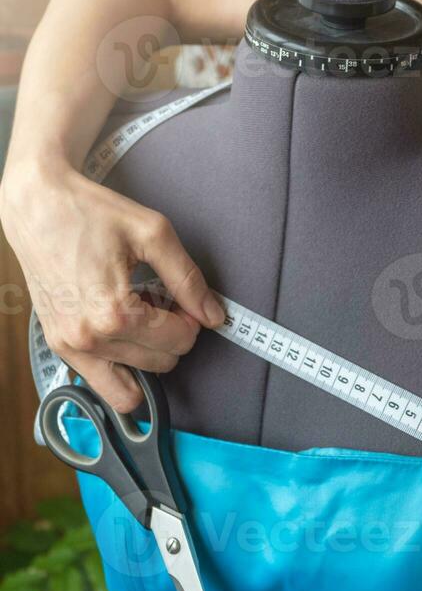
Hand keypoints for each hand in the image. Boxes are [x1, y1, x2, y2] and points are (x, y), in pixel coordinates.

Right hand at [1, 160, 224, 412]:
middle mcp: (89, 338)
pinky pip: (102, 384)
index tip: (181, 300)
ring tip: (138, 316)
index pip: (179, 341)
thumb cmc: (89, 212)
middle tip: (159, 302)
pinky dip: (123, 365)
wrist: (37, 206)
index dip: (191, 320)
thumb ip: (188, 279)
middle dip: (170, 336)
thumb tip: (214, 315)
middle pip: (161, 363)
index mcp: (114, 312)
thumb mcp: (152, 234)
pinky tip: (120, 327)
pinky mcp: (58, 346)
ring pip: (134, 383)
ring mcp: (70, 346)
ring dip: (147, 352)